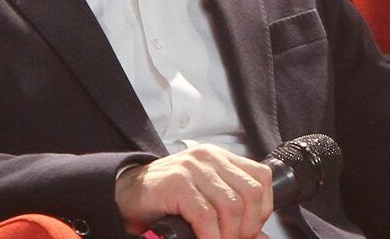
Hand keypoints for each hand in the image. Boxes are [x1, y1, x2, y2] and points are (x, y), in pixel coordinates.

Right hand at [115, 144, 273, 237]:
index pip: (261, 177)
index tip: (251, 228)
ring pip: (231, 205)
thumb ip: (231, 211)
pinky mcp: (177, 184)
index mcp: (220, 158)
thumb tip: (260, 237)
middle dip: (248, 226)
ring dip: (229, 234)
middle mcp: (209, 158)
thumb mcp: (204, 198)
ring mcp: (193, 168)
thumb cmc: (166, 197)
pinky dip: (210, 236)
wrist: (126, 193)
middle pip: (250, 193)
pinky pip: (206, 215)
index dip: (263, 208)